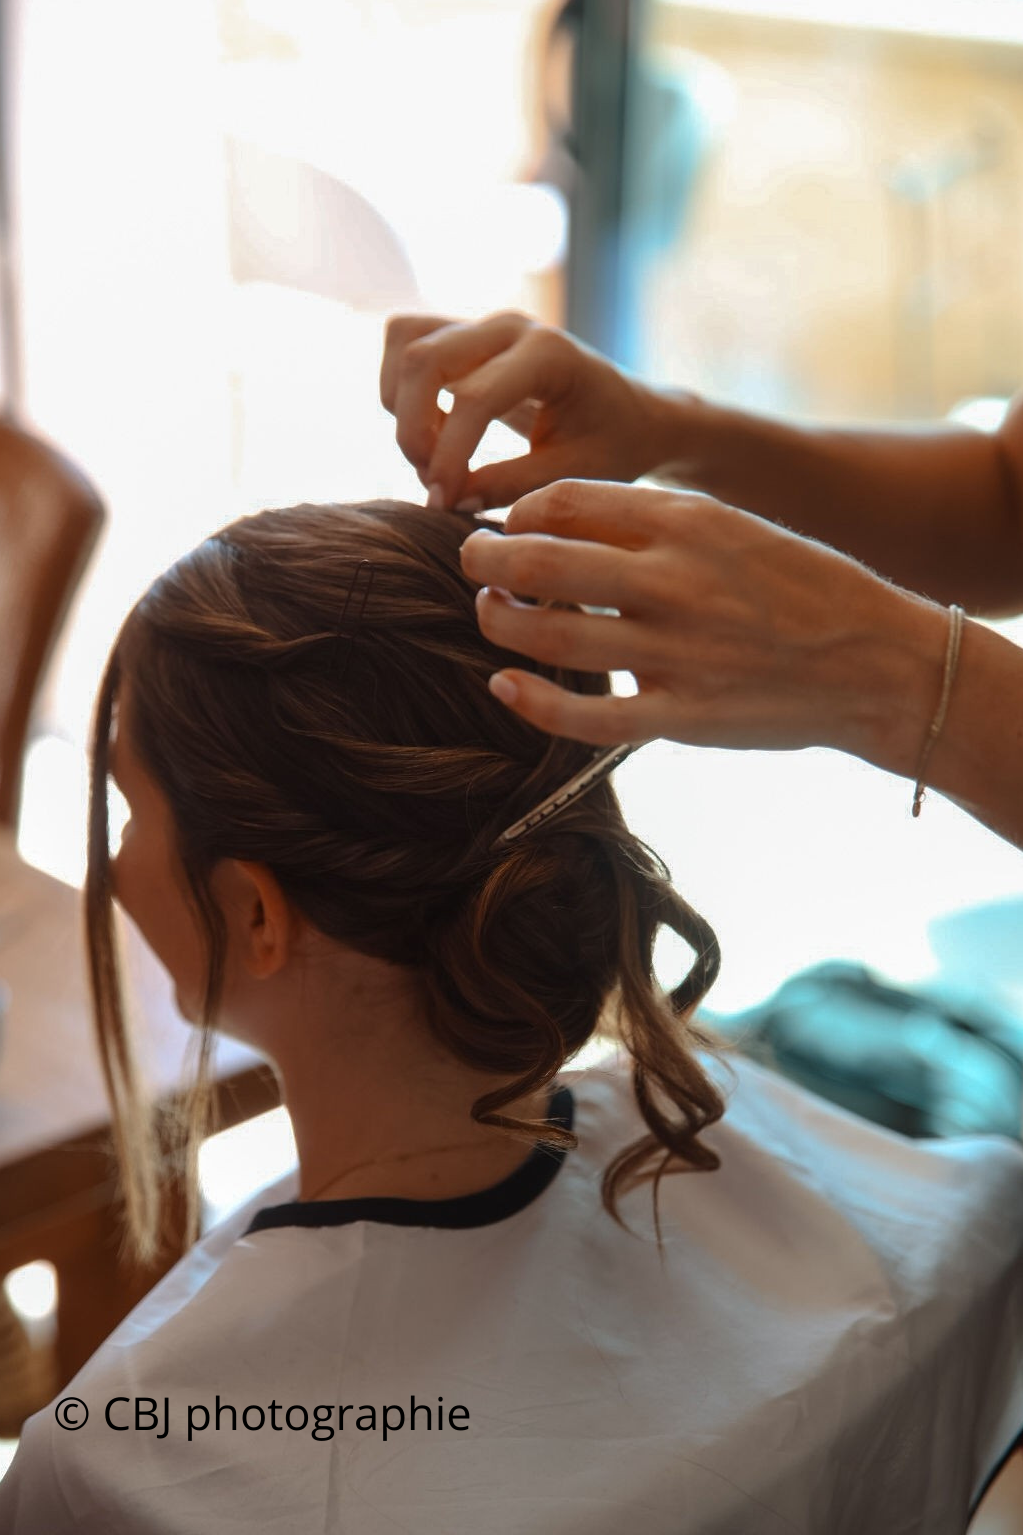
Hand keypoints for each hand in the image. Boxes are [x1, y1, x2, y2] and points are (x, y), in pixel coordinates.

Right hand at [379, 311, 670, 510]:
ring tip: (435, 453)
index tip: (443, 502)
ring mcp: (485, 323)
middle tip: (432, 482)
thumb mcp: (573, 476)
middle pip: (423, 359)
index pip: (473, 398)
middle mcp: (511, 327)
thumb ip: (510, 486)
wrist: (630, 413)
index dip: (448, 455)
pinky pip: (406, 339)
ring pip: (406, 341)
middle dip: (412, 429)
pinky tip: (434, 429)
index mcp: (549, 355)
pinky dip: (402, 387)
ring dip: (403, 405)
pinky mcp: (465, 331)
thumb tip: (448, 499)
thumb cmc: (610, 446)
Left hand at [459, 479, 946, 773]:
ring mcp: (674, 653)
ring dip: (500, 620)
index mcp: (686, 522)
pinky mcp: (678, 716)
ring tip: (490, 614)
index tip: (508, 523)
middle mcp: (673, 581)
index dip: (517, 510)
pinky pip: (583, 713)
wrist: (878, 663)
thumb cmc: (801, 589)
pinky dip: (531, 700)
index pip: (564, 499)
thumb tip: (562, 518)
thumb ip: (654, 523)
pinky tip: (504, 686)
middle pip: (539, 560)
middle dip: (485, 558)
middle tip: (472, 561)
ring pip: (548, 633)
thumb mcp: (733, 526)